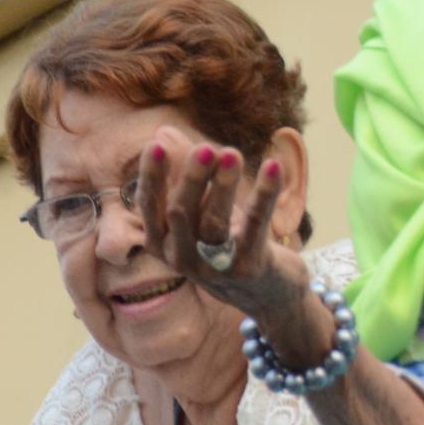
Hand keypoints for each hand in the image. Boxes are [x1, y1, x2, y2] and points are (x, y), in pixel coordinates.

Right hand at [135, 128, 310, 321]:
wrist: (268, 292)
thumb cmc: (228, 242)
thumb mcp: (201, 209)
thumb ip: (183, 172)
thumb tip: (163, 131)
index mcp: (164, 243)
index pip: (150, 207)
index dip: (151, 177)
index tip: (155, 146)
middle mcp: (182, 258)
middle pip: (181, 213)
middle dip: (191, 178)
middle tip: (206, 148)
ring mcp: (215, 266)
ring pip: (214, 222)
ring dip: (223, 185)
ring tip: (232, 153)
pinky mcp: (249, 267)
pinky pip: (255, 225)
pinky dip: (264, 193)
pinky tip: (273, 166)